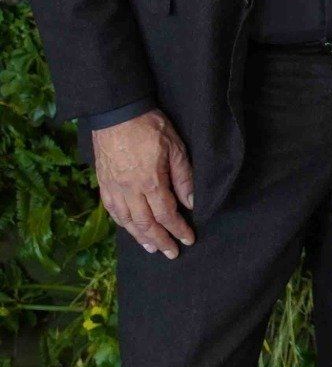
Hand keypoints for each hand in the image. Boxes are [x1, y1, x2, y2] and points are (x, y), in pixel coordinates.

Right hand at [92, 109, 194, 258]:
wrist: (117, 113)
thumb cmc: (150, 127)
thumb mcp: (176, 148)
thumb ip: (183, 177)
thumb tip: (192, 203)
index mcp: (151, 182)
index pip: (167, 214)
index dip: (178, 229)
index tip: (188, 239)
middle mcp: (130, 190)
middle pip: (146, 223)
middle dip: (161, 240)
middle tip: (172, 253)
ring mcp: (114, 188)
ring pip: (127, 221)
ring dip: (140, 237)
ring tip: (151, 248)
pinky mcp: (103, 183)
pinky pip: (112, 210)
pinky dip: (122, 223)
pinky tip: (128, 228)